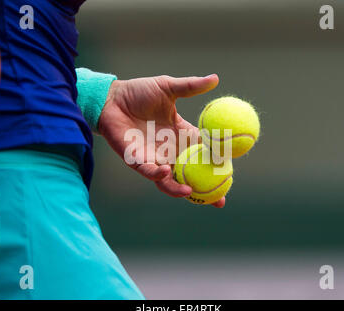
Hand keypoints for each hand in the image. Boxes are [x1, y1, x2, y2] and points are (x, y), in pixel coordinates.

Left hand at [98, 74, 224, 207]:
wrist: (112, 98)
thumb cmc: (139, 92)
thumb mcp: (168, 87)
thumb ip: (191, 86)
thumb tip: (215, 78)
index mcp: (181, 135)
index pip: (204, 153)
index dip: (218, 164)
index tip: (231, 172)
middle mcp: (170, 150)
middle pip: (191, 175)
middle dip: (204, 190)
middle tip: (219, 199)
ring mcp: (154, 158)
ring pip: (169, 181)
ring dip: (179, 189)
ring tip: (191, 191)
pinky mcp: (136, 160)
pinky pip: (148, 171)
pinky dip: (156, 174)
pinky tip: (165, 171)